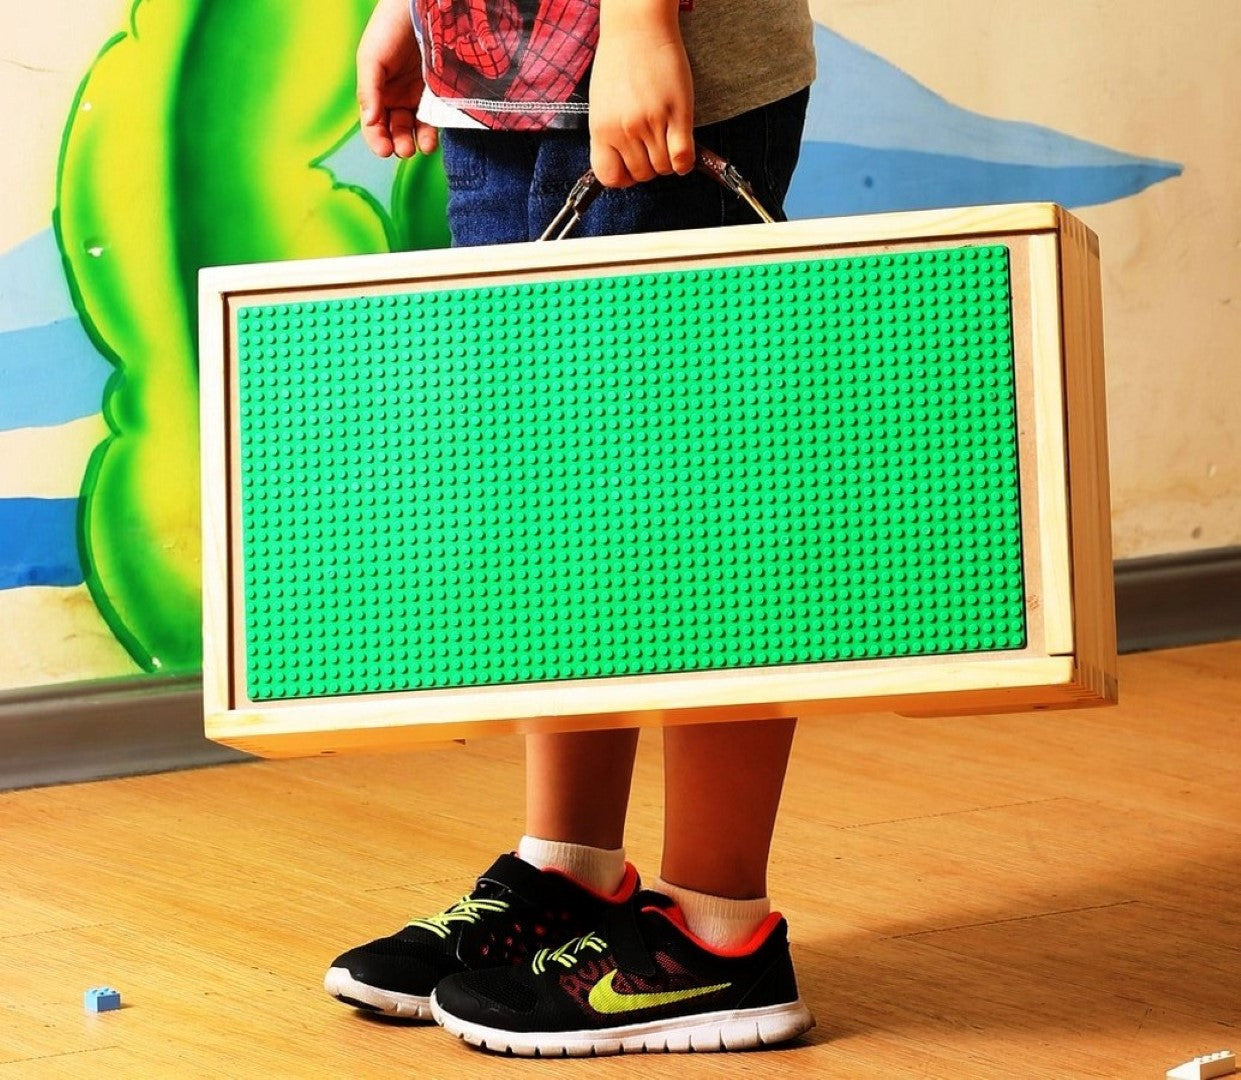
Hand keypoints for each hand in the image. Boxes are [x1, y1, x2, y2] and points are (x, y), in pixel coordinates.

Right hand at [357, 0, 438, 157]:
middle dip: (398, 142)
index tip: (384, 150)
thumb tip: (368, 121)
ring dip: (416, 141)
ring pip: (414, 127)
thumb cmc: (387, 29)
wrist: (416, 9)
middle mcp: (395, 98)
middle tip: (404, 149)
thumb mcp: (370, 59)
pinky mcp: (437, 94)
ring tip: (420, 147)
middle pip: (394, 130)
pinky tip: (431, 140)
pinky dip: (432, 131)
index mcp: (376, 92)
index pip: (374, 124)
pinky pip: (434, 118)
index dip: (376, 139)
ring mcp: (417, 97)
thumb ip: (368, 91)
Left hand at [588, 0, 693, 187]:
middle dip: (649, 167)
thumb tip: (621, 161)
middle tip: (653, 150)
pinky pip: (682, 156)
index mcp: (601, 129)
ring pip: (663, 168)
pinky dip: (684, 162)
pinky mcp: (677, 113)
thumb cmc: (619, 61)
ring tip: (667, 143)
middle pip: (642, 174)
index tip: (630, 170)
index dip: (624, 178)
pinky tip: (683, 151)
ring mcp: (651, 123)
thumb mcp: (601, 104)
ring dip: (668, 162)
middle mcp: (624, 129)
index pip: (610, 177)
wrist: (637, 27)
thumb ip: (608, 134)